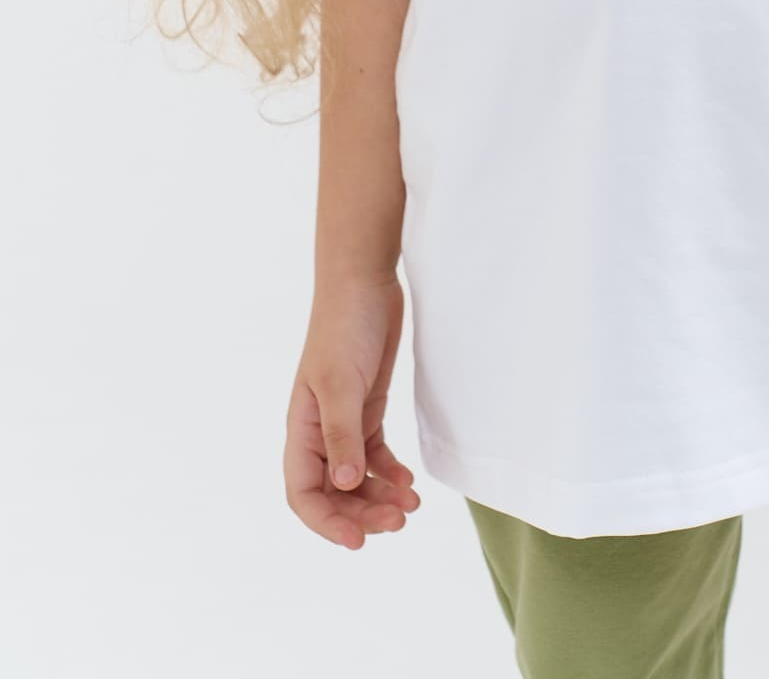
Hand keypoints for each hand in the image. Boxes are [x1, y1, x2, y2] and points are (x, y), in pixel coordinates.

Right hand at [284, 274, 422, 548]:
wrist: (364, 283)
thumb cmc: (344, 328)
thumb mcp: (341, 383)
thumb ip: (342, 434)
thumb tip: (343, 485)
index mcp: (301, 430)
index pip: (304, 494)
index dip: (326, 523)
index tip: (358, 541)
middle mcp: (319, 432)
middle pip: (334, 493)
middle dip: (363, 514)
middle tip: (399, 522)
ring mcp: (344, 421)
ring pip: (357, 477)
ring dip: (380, 497)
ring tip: (411, 506)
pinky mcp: (367, 407)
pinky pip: (375, 454)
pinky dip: (390, 472)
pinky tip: (409, 482)